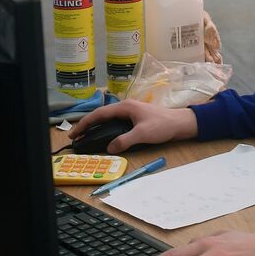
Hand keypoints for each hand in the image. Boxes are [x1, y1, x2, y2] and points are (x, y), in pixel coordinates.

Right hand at [71, 99, 196, 152]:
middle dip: (87, 125)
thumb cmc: (162, 125)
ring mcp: (130, 112)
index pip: (99, 114)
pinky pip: (114, 122)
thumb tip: (109, 148)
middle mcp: (125, 107)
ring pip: (107, 118)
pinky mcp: (134, 118)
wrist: (180, 123)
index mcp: (125, 107)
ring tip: (85, 136)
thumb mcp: (142, 134)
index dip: (85, 123)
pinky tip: (102, 135)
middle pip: (101, 115)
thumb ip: (124, 141)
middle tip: (75, 137)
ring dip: (95, 126)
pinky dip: (105, 128)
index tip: (74, 133)